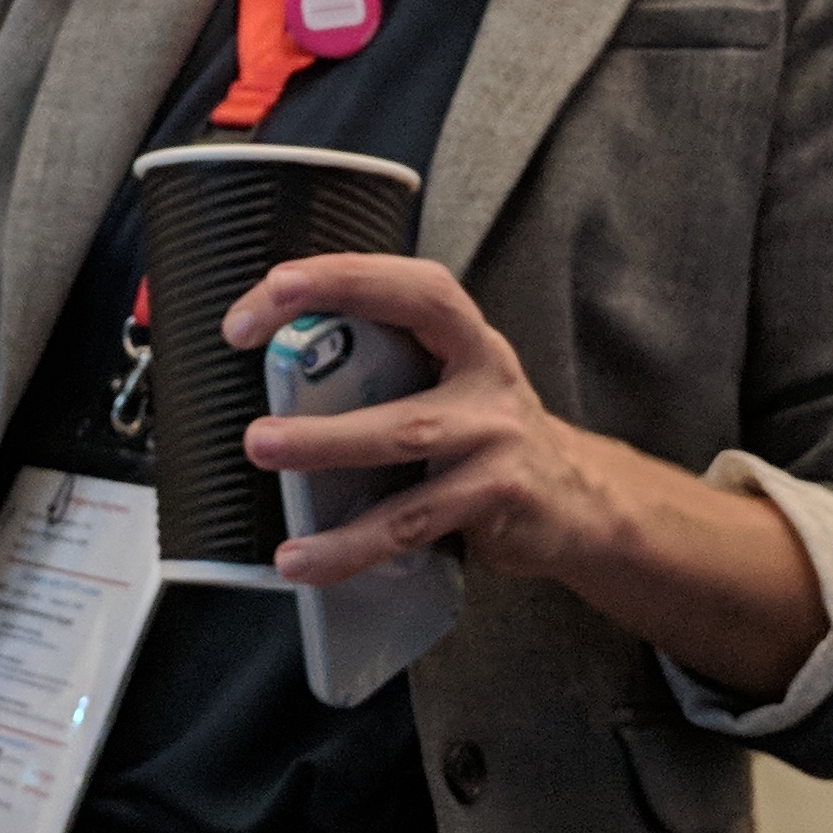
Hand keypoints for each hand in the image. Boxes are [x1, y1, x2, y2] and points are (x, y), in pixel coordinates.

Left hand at [228, 253, 631, 590]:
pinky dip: (351, 544)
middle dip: (326, 337)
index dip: (341, 275)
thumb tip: (284, 381)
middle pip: (403, 342)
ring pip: (402, 434)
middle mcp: (486, 374)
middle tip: (252, 347)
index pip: (406, 285)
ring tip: (262, 447)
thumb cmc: (490, 437)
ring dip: (325, 440)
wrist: (580, 503)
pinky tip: (305, 557)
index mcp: (466, 337)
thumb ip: (390, 373)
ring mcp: (496, 436)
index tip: (275, 285)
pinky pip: (412, 522)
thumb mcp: (453, 387)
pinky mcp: (497, 498)